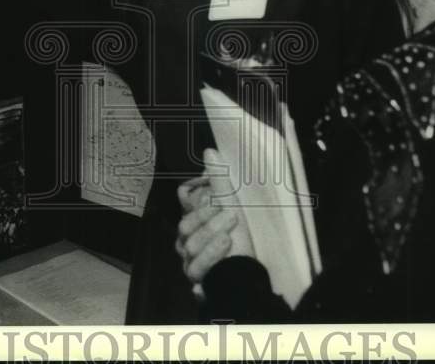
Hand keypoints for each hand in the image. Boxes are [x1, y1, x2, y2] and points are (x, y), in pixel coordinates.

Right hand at [175, 149, 254, 286]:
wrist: (249, 275)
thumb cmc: (239, 238)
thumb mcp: (231, 206)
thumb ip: (219, 180)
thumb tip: (209, 150)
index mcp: (194, 222)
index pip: (185, 209)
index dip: (199, 203)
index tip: (217, 198)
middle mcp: (188, 243)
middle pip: (186, 228)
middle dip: (209, 222)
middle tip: (232, 217)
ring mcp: (191, 264)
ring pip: (191, 250)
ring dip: (213, 243)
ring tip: (229, 238)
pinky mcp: (198, 284)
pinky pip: (196, 277)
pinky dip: (207, 269)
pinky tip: (216, 264)